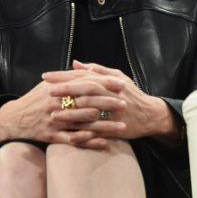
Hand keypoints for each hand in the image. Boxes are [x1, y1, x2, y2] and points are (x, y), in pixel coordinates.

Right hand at [0, 74, 126, 148]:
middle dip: (108, 103)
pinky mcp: (52, 136)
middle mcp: (56, 103)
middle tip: (125, 105)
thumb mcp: (48, 84)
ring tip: (122, 127)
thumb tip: (83, 67)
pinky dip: (89, 141)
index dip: (104, 84)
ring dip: (105, 126)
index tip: (121, 84)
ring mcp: (54, 120)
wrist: (13, 119)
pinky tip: (104, 143)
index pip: (85, 83)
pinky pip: (73, 140)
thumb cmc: (34, 100)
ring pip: (84, 123)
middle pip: (87, 102)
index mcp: (57, 88)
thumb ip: (66, 77)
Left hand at [43, 60, 179, 144]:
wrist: (150, 114)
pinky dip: (83, 133)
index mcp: (108, 81)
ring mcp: (112, 112)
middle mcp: (109, 94)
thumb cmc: (130, 94)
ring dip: (70, 112)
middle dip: (65, 90)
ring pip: (88, 111)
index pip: (82, 75)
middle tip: (47, 91)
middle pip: (84, 90)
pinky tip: (69, 134)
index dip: (64, 75)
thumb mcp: (117, 76)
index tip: (46, 76)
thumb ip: (96, 70)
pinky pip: (96, 131)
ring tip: (53, 113)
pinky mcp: (114, 128)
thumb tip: (75, 62)